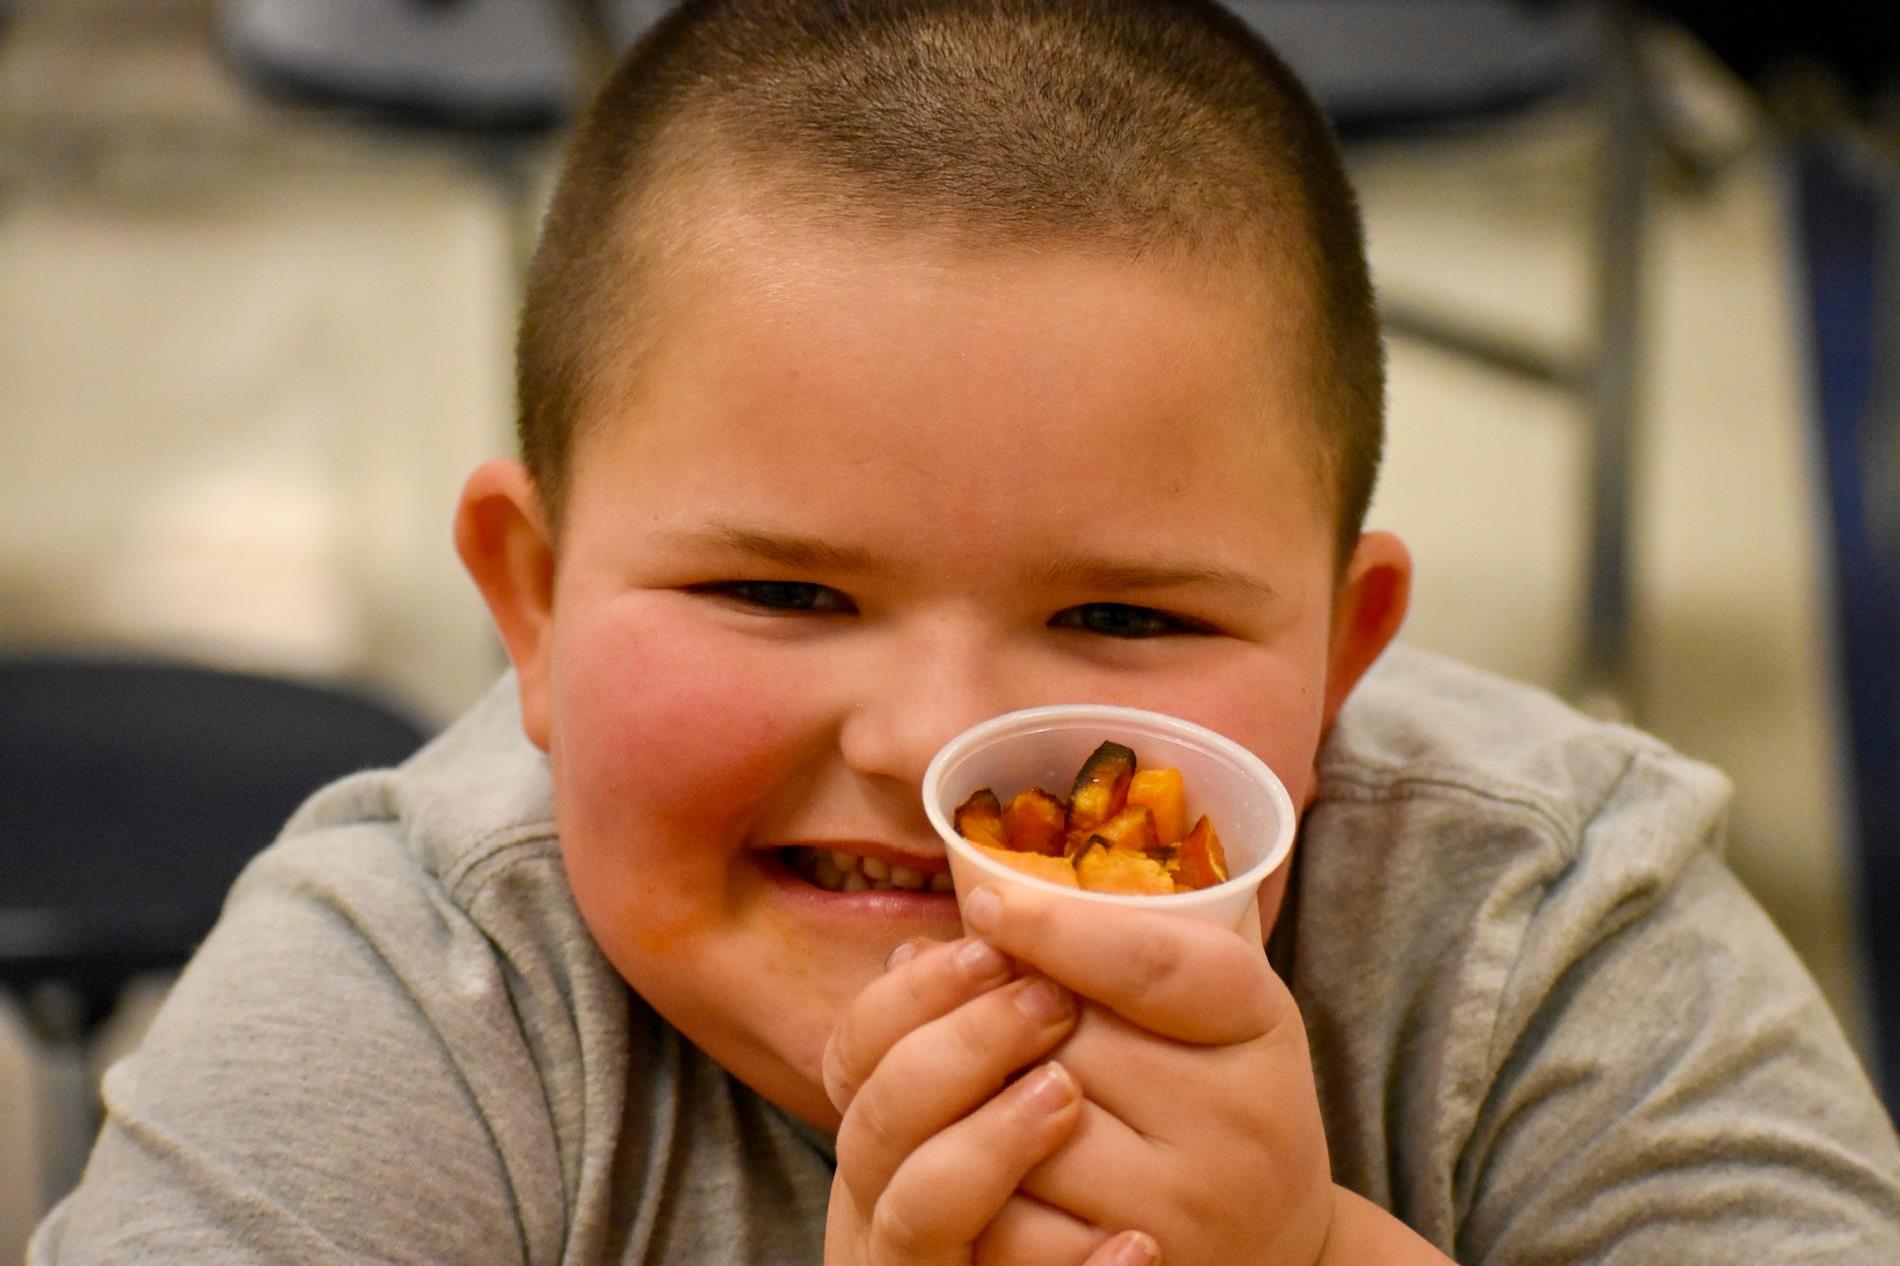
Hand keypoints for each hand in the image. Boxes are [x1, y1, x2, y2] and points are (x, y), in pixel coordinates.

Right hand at [822, 935, 1165, 1265]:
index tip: (994, 944)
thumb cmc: (1094, 1188)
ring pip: (912, 1215)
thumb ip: (1003, 1028)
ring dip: (985, 1147)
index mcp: (888, 1138)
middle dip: (957, 1051)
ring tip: (1065, 1097)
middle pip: (874, 1124)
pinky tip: (1134, 1247)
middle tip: (1050, 1003)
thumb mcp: (1032, 1096)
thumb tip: (975, 910)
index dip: (913, 999)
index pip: (856, 1053)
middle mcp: (883, 1211)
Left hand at [960, 882, 1335, 1265]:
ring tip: (971, 1084)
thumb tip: (976, 910)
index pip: (1148, 960)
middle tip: (974, 1008)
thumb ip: (1126, 944)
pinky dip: (979, 1189)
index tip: (982, 902)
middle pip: (1067, 1040)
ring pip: (1023, 1127)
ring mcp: (1186, 1207)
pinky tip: (978, 1164)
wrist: (1278, 1247)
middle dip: (1000, 1017)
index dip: (1055, 927)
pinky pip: (1011, 1220)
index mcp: (1256, 1018)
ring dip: (975, 1099)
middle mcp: (1237, 1118)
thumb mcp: (1210, 1004)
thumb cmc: (1215, 1096)